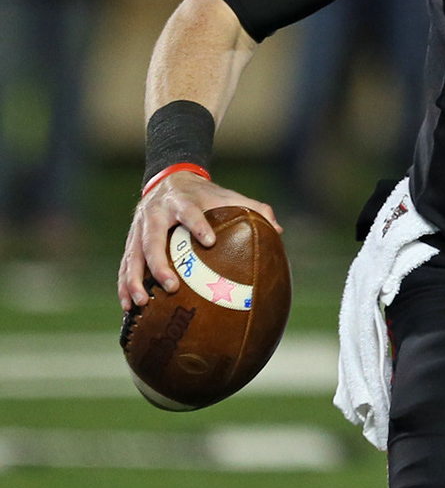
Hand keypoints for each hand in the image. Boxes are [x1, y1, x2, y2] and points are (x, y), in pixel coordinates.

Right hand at [118, 173, 278, 310]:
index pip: (189, 211)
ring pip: (133, 255)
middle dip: (159, 264)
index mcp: (182, 201)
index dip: (198, 225)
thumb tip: (277, 230)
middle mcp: (156, 214)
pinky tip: (129, 307)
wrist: (170, 180)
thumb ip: (253, 209)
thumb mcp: (227, 195)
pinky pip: (125, 265)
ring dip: (134, 280)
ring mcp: (139, 229)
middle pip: (153, 239)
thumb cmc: (205, 195)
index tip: (209, 241)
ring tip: (141, 303)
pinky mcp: (131, 241)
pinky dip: (124, 285)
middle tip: (171, 286)